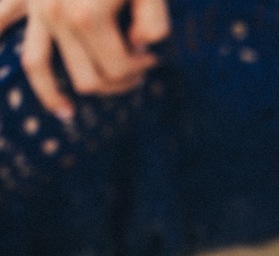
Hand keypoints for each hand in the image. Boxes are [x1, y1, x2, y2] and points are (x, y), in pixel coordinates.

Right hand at [0, 0, 169, 119]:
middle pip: (86, 78)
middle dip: (115, 83)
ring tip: (68, 112)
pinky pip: (2, 24)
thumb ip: (154, 21)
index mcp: (90, 18)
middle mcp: (57, 19)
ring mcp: (35, 9)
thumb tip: (147, 48)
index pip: (118, 71)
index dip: (140, 71)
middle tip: (134, 71)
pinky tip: (3, 71)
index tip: (153, 60)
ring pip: (41, 69)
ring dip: (57, 94)